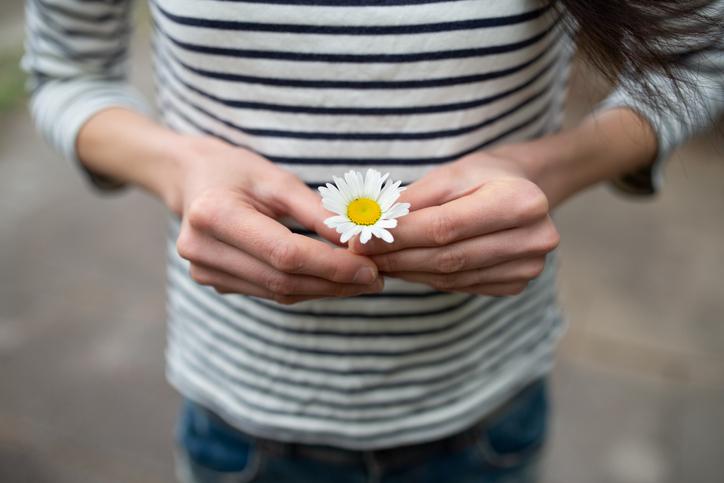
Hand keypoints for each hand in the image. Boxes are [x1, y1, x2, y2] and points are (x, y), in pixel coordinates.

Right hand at [169, 136, 381, 303]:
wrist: (190, 180)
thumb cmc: (235, 171)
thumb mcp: (276, 179)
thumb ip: (317, 211)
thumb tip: (359, 239)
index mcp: (214, 215)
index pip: (285, 253)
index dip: (331, 265)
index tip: (371, 268)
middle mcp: (202, 250)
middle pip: (283, 280)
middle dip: (334, 283)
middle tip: (376, 280)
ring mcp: (204, 272)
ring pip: (278, 293)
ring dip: (324, 290)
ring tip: (361, 282)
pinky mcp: (214, 282)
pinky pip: (269, 292)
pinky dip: (304, 288)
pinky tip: (331, 281)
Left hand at [349, 152, 558, 295]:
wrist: (525, 191)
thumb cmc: (485, 176)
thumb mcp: (451, 173)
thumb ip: (414, 200)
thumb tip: (370, 223)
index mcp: (522, 201)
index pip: (446, 226)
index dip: (400, 236)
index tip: (361, 239)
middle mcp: (534, 239)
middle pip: (449, 257)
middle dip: (398, 257)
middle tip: (361, 255)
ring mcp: (528, 267)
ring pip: (452, 277)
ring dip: (408, 272)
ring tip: (377, 261)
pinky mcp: (517, 284)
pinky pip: (461, 286)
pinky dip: (428, 279)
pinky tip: (406, 268)